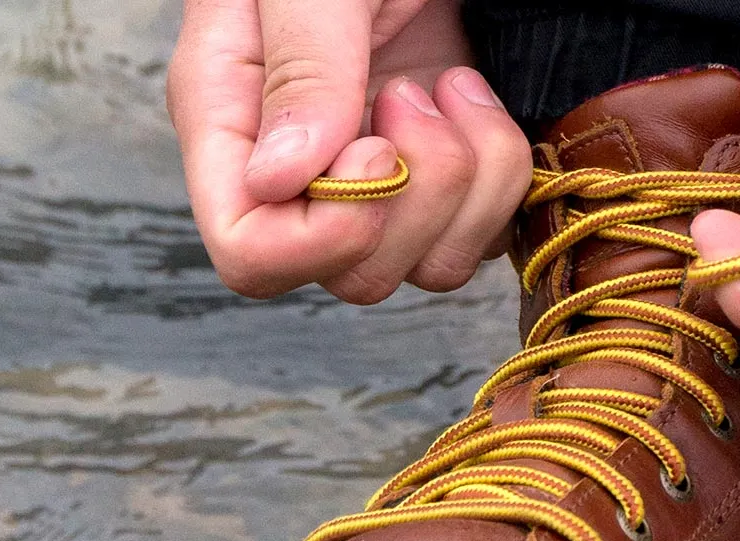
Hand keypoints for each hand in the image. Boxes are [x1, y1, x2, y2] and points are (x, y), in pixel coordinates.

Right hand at [168, 0, 534, 302]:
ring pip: (426, 268)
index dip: (320, 236)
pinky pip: (485, 237)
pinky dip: (502, 179)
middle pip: (351, 276)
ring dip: (464, 183)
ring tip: (449, 83)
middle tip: (413, 91)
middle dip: (409, 198)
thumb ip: (301, 66)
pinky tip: (477, 97)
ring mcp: (380, 178)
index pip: (251, 253)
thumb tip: (279, 182)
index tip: (370, 151)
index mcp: (237, 122)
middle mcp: (304, 170)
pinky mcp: (449, 176)